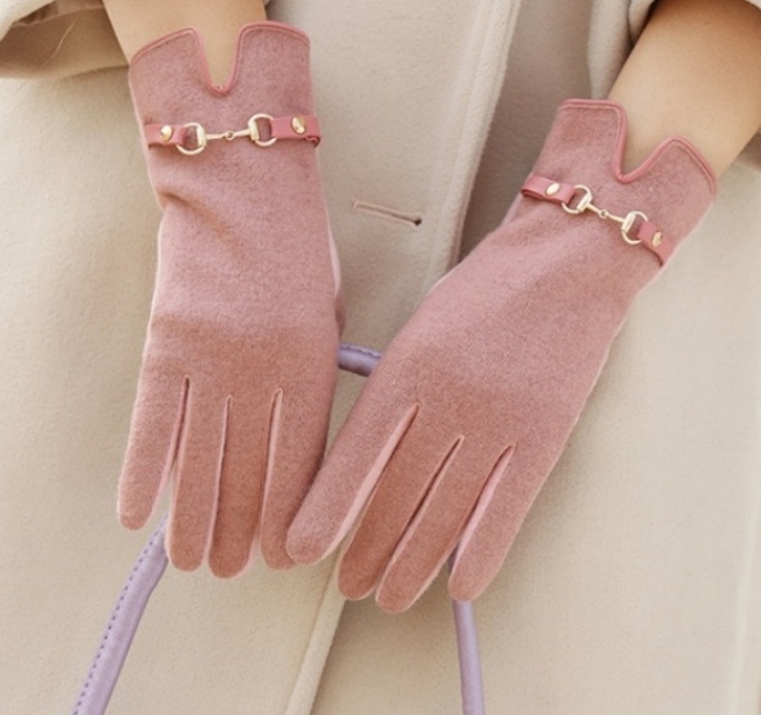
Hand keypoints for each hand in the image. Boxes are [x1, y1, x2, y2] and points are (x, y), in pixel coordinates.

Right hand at [118, 22, 341, 575]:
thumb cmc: (298, 252)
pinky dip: (142, 472)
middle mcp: (261, 369)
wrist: (241, 187)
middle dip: (242, 530)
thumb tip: (297, 448)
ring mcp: (209, 357)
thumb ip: (315, 382)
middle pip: (248, 472)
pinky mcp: (165, 343)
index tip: (284, 557)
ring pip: (197, 459)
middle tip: (234, 569)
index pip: (301, 463)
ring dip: (192, 518)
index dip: (291, 518)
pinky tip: (136, 515)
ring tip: (192, 562)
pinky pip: (150, 422)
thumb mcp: (327, 317)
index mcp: (313, 364)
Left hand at [287, 99, 713, 610]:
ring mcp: (497, 424)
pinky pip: (506, 511)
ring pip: (443, 515)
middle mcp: (445, 403)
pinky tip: (460, 588)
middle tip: (348, 583)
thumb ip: (392, 390)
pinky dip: (480, 555)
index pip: (354, 459)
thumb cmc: (483, 291)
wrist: (563, 266)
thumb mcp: (418, 330)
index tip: (301, 549)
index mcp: (404, 371)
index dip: (325, 511)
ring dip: (412, 564)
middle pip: (394, 496)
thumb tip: (365, 455)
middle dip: (365, 550)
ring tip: (388, 597)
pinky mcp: (544, 438)